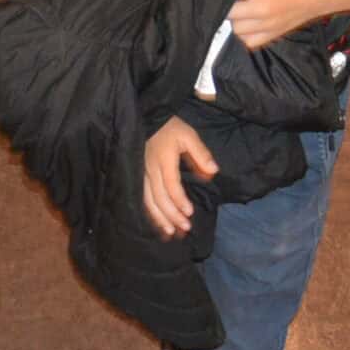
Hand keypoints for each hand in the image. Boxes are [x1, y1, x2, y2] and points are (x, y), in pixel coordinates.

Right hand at [142, 118, 218, 238]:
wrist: (145, 117)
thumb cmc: (169, 127)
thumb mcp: (188, 135)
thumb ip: (201, 153)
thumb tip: (213, 171)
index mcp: (163, 160)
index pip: (171, 185)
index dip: (180, 200)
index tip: (190, 213)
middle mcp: (149, 169)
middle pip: (159, 197)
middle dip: (172, 215)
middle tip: (185, 228)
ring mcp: (140, 173)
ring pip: (147, 200)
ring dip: (159, 217)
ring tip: (170, 232)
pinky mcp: (136, 175)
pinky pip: (141, 197)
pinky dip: (149, 211)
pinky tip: (156, 222)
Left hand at [230, 0, 334, 50]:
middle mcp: (261, 11)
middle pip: (229, 13)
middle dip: (226, 5)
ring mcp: (266, 26)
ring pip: (236, 29)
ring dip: (235, 20)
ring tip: (240, 12)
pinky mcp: (272, 36)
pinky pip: (249, 42)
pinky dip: (244, 35)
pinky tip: (248, 25)